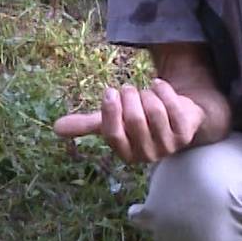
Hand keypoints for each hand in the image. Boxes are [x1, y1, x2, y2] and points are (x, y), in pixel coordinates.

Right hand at [54, 78, 204, 164]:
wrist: (177, 118)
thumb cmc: (139, 120)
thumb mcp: (112, 122)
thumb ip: (86, 125)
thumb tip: (55, 128)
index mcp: (127, 154)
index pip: (113, 134)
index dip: (111, 111)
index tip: (110, 92)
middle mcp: (148, 155)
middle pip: (135, 121)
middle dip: (130, 98)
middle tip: (129, 89)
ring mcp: (169, 146)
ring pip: (154, 112)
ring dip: (147, 94)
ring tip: (145, 92)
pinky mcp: (186, 133)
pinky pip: (173, 106)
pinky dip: (163, 90)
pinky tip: (158, 85)